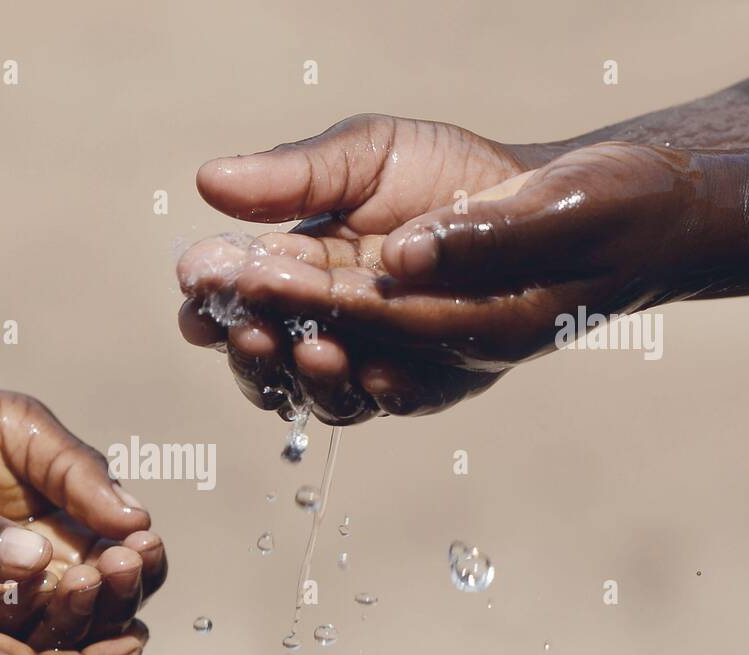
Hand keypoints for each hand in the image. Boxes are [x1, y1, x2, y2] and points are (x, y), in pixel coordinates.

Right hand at [177, 114, 536, 420]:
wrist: (550, 197)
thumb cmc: (450, 175)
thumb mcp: (366, 156)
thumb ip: (293, 177)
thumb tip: (208, 180)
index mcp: (298, 269)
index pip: (239, 293)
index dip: (213, 292)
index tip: (198, 277)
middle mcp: (327, 324)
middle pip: (265, 358)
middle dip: (249, 345)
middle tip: (246, 323)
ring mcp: (374, 358)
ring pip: (320, 392)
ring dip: (307, 376)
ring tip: (312, 345)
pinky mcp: (430, 383)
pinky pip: (395, 402)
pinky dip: (380, 391)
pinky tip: (375, 368)